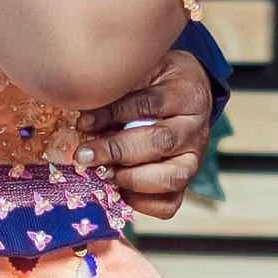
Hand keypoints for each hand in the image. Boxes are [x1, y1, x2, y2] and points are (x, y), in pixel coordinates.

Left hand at [77, 43, 215, 222]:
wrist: (187, 95)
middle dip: (117, 150)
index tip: (83, 122)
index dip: (114, 114)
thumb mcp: (141, 73)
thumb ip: (118, 90)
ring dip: (130, 179)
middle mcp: (195, 129)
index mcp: (186, 94)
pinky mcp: (185, 182)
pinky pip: (169, 204)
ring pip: (171, 177)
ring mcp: (194, 159)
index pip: (150, 104)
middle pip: (160, 142)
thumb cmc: (155, 83)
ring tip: (102, 173)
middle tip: (84, 156)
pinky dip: (141, 202)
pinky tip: (118, 189)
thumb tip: (81, 114)